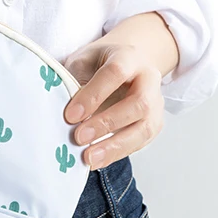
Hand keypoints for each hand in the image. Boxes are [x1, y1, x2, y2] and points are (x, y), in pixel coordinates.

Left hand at [62, 41, 165, 170]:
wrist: (128, 63)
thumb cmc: (99, 63)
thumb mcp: (82, 61)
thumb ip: (74, 80)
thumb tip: (61, 112)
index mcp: (128, 57)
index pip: (115, 73)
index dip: (93, 95)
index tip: (70, 115)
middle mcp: (148, 78)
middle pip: (138, 103)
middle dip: (107, 123)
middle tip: (79, 137)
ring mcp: (156, 102)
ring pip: (145, 127)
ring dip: (116, 145)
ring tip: (89, 158)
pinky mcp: (155, 122)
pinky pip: (141, 141)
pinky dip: (118, 153)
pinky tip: (98, 160)